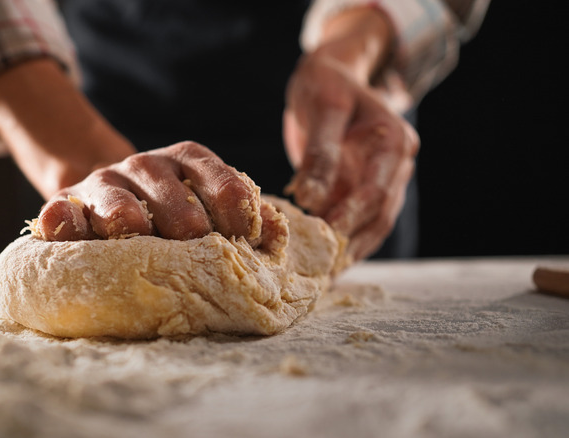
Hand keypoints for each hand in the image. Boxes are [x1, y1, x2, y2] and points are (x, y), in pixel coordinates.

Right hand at [34, 141, 273, 244]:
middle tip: (194, 259)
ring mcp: (104, 183)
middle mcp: (146, 166)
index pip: (220, 179)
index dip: (235, 209)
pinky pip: (62, 212)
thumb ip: (241, 217)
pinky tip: (67, 228)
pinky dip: (64, 222)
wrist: (107, 202)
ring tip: (139, 246)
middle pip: (171, 198)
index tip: (244, 240)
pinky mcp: (65, 202)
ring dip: (130, 226)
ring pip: (118, 205)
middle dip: (186, 229)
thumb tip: (275, 235)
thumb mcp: (207, 205)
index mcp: (188, 161)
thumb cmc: (168, 215)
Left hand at [283, 6, 418, 260]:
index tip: (328, 235)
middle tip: (321, 270)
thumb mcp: (323, 108)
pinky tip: (324, 264)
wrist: (333, 77)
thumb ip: (320, 152)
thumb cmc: (326, 85)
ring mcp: (386, 180)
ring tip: (322, 277)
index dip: (353, 214)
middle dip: (352, 243)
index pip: (377, 188)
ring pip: (374, 225)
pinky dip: (344, 242)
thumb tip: (310, 198)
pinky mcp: (367, 190)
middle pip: (380, 214)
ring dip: (350, 250)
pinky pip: (360, 222)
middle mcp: (397, 165)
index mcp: (394, 141)